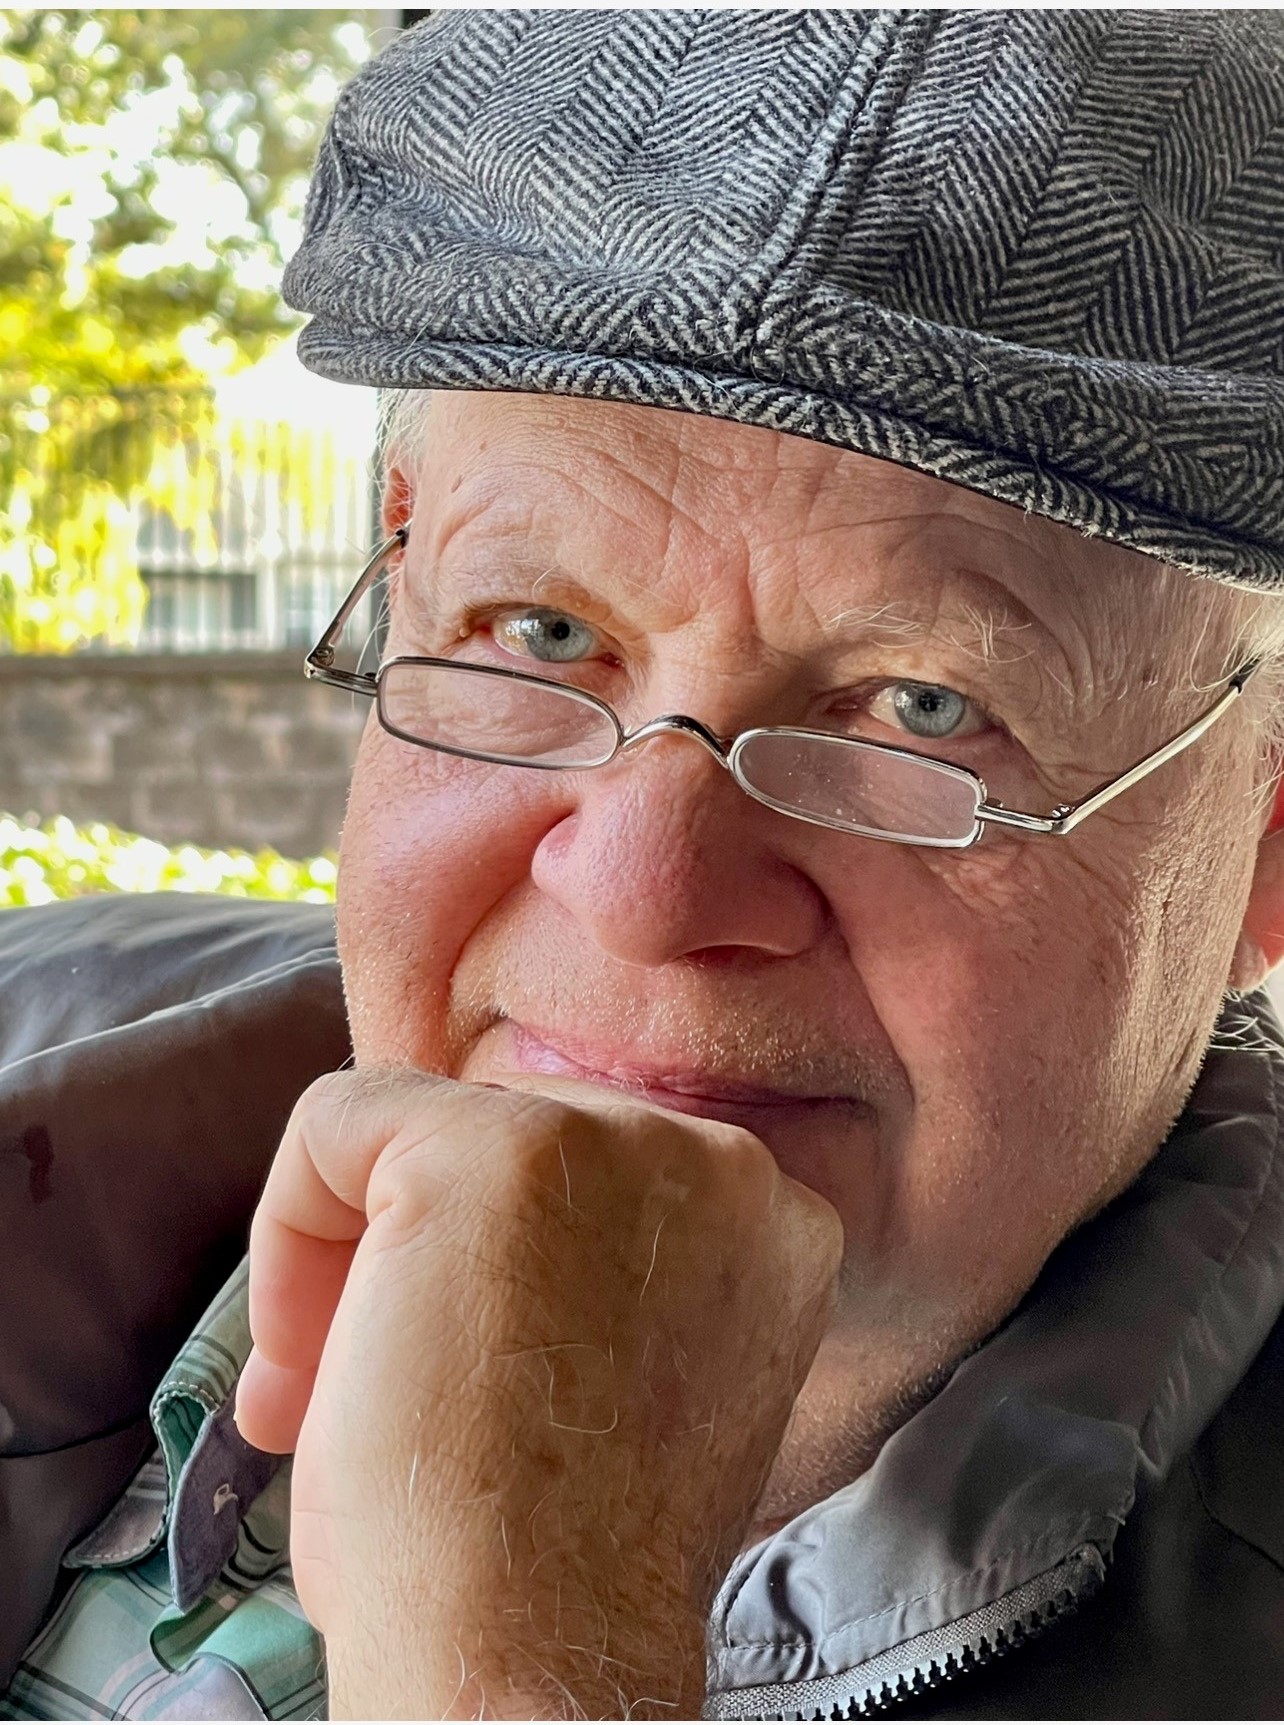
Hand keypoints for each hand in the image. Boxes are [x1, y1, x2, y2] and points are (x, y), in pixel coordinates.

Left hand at [235, 1067, 842, 1718]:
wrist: (543, 1654)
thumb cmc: (572, 1561)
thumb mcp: (645, 1376)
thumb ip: (621, 1271)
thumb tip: (497, 1217)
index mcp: (770, 1222)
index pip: (596, 1179)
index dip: (505, 1277)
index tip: (457, 1391)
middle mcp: (720, 1160)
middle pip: (513, 1139)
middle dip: (423, 1258)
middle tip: (375, 1397)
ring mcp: (620, 1143)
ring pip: (423, 1127)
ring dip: (355, 1253)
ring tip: (328, 1394)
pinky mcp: (504, 1148)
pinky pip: (341, 1120)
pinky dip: (287, 1224)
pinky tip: (300, 1361)